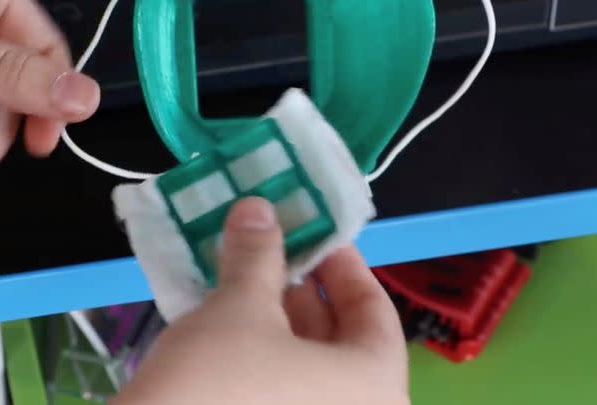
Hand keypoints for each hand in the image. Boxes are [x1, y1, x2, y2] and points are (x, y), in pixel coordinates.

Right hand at [114, 198, 408, 404]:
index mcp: (374, 385)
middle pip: (340, 338)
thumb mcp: (240, 307)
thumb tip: (257, 209)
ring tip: (240, 278)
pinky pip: (282, 388)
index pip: (375, 310)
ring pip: (307, 364)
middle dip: (300, 288)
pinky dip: (261, 352)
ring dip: (275, 317)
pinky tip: (225, 322)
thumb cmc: (221, 379)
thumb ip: (257, 254)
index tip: (314, 234)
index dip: (343, 264)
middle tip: (271, 250)